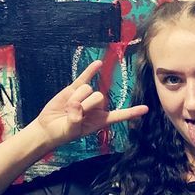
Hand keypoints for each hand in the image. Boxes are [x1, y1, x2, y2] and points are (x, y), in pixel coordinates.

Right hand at [32, 60, 147, 146]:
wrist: (48, 126)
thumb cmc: (63, 132)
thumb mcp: (71, 129)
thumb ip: (75, 120)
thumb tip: (76, 105)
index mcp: (100, 120)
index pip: (119, 115)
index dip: (131, 112)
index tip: (146, 108)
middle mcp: (97, 107)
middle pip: (99, 97)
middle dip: (84, 104)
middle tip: (73, 114)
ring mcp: (87, 95)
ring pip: (88, 89)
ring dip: (75, 98)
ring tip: (68, 108)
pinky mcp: (75, 88)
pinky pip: (85, 76)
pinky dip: (91, 70)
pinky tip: (98, 63)